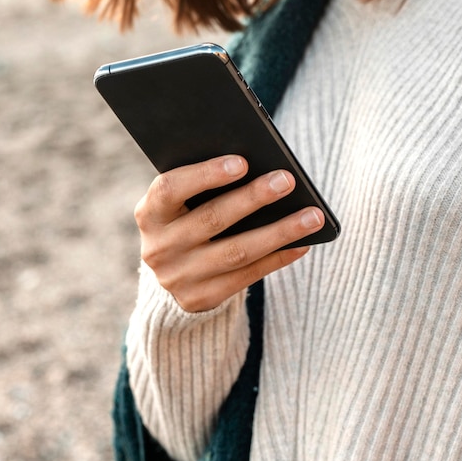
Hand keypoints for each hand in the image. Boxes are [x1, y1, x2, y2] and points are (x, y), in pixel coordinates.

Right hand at [134, 154, 323, 311]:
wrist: (175, 273)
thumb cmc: (188, 219)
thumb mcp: (183, 203)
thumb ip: (205, 187)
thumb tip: (261, 168)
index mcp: (149, 214)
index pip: (170, 189)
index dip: (205, 175)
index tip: (242, 162)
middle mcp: (159, 248)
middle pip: (212, 219)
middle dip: (253, 198)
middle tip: (287, 180)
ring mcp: (178, 277)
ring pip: (237, 252)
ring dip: (279, 232)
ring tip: (312, 217)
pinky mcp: (201, 298)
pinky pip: (247, 276)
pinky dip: (278, 258)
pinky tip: (303, 243)